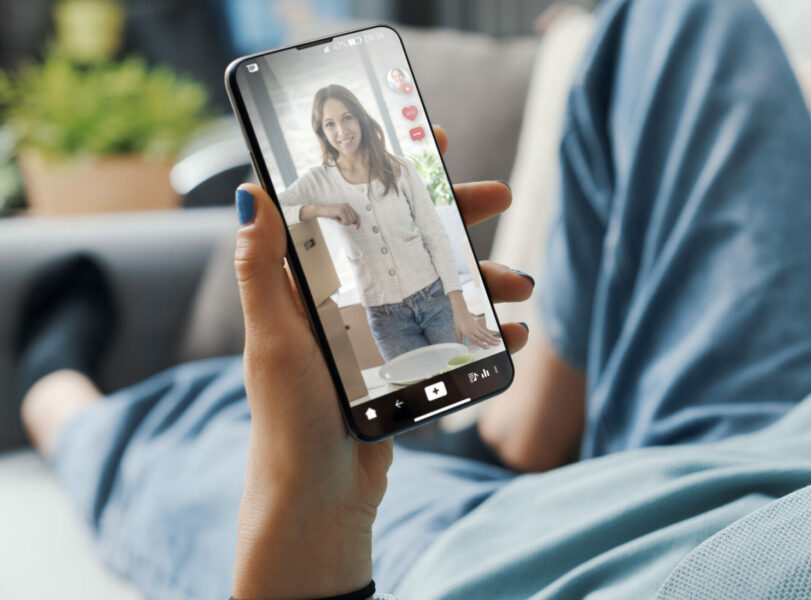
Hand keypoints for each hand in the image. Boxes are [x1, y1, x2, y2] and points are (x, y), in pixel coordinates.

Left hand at [232, 125, 533, 598]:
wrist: (319, 498)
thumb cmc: (287, 419)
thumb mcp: (275, 337)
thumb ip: (263, 268)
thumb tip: (249, 191)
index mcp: (317, 283)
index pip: (355, 208)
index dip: (392, 171)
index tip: (429, 139)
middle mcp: (354, 300)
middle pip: (413, 239)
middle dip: (458, 216)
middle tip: (500, 195)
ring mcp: (387, 334)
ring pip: (446, 288)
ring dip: (488, 279)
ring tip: (521, 286)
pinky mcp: (412, 370)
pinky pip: (459, 339)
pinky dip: (490, 333)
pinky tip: (512, 335)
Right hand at [309, 203, 360, 228]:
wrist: (321, 210)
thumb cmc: (331, 214)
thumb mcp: (341, 216)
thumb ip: (349, 218)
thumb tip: (356, 223)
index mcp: (348, 206)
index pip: (357, 215)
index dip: (359, 222)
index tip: (357, 228)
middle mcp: (348, 206)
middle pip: (354, 220)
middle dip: (348, 223)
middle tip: (340, 220)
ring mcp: (345, 208)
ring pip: (351, 221)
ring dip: (344, 223)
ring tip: (339, 219)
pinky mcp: (341, 211)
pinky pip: (346, 221)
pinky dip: (342, 223)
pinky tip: (337, 220)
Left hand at [448, 290, 501, 347]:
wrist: (461, 311)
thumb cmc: (458, 320)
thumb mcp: (457, 330)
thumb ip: (459, 339)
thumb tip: (458, 345)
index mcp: (467, 332)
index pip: (476, 340)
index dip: (482, 344)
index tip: (487, 348)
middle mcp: (473, 330)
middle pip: (484, 337)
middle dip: (491, 342)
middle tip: (497, 345)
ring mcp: (476, 327)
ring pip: (486, 334)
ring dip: (492, 338)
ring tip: (498, 341)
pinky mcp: (478, 325)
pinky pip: (484, 331)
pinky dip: (489, 335)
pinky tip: (492, 337)